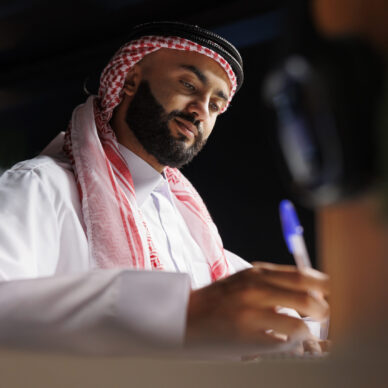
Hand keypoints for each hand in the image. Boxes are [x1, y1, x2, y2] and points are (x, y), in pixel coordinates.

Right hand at [185, 261, 329, 354]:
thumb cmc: (220, 298)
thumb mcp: (245, 279)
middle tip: (323, 315)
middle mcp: (255, 289)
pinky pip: (281, 344)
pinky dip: (288, 344)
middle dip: (323, 310)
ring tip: (301, 330)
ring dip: (305, 331)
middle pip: (307, 299)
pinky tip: (282, 340)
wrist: (186, 314)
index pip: (303, 276)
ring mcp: (250, 314)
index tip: (332, 293)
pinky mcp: (245, 337)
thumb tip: (311, 287)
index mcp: (256, 273)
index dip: (324, 286)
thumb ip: (273, 280)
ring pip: (299, 325)